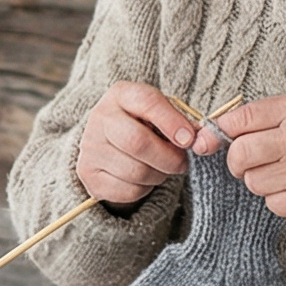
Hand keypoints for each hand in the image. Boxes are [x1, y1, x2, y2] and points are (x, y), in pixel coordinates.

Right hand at [75, 81, 198, 206]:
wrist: (110, 144)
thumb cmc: (144, 125)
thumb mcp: (160, 113)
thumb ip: (178, 121)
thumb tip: (197, 141)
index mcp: (121, 94)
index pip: (147, 102)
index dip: (172, 122)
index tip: (189, 140)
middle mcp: (100, 118)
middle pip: (137, 142)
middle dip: (168, 157)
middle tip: (182, 163)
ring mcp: (91, 148)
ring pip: (136, 172)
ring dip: (159, 175)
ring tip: (161, 169)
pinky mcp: (89, 175)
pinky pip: (127, 191)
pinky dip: (144, 189)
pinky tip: (143, 179)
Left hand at [197, 94, 285, 220]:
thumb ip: (261, 119)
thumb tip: (208, 136)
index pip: (241, 118)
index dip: (219, 131)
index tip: (209, 141)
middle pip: (240, 154)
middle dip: (236, 162)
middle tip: (250, 161)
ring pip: (253, 182)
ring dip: (260, 180)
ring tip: (285, 172)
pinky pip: (271, 203)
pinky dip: (278, 198)